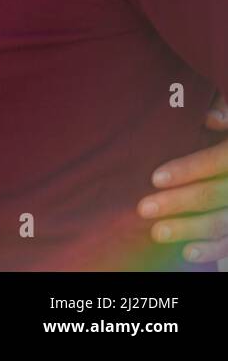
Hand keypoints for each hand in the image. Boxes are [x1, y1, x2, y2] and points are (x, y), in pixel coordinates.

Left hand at [138, 92, 227, 267]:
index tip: (155, 177)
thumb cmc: (222, 129)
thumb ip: (221, 110)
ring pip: (223, 223)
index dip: (189, 169)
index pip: (220, 161)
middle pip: (217, 196)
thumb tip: (211, 117)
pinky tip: (187, 252)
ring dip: (189, 230)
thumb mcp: (227, 112)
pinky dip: (212, 251)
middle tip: (143, 208)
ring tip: (156, 233)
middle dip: (179, 204)